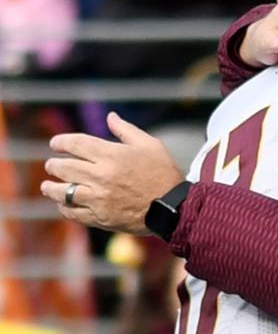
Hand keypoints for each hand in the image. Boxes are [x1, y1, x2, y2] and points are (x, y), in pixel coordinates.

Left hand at [40, 112, 184, 233]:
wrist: (174, 207)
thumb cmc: (164, 173)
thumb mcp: (150, 145)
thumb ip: (126, 130)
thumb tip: (110, 117)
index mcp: (111, 155)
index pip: (75, 144)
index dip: (61, 142)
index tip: (55, 144)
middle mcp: (101, 175)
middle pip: (64, 167)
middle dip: (53, 165)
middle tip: (51, 165)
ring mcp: (99, 198)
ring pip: (62, 191)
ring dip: (51, 187)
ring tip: (47, 186)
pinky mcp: (100, 217)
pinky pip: (73, 212)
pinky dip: (64, 207)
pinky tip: (63, 204)